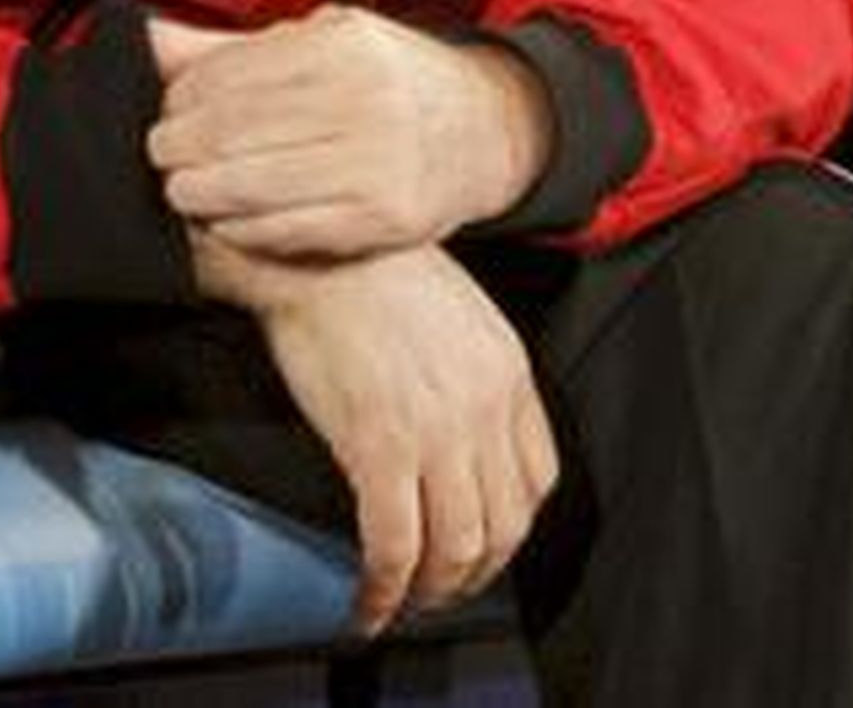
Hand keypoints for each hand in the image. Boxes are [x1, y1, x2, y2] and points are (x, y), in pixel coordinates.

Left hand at [148, 5, 553, 259]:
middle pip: (233, 130)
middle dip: (180, 147)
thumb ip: (236, 47)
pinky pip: (289, 230)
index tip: (167, 110)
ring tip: (185, 189)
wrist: (487, 127)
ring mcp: (377, 161)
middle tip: (163, 154)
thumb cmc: (392, 80)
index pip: (230, 74)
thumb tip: (151, 39)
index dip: (183, 98)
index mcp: (343, 44)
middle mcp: (362, 98)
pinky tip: (227, 220)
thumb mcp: (326, 40)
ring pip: (253, 184)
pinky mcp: (384, 219)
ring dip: (200, 192)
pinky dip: (244, 228)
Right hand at [196, 236, 558, 632]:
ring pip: (456, 548)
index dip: (510, 527)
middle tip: (441, 590)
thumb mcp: (455, 311)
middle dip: (474, 574)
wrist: (315, 248)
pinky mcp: (379, 445)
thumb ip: (471, 371)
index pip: (537, 480)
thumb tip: (457, 429)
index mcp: (506, 370)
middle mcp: (484, 407)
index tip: (482, 543)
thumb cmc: (371, 268)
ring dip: (432, 592)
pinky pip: (395, 545)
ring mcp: (435, 430)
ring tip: (403, 603)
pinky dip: (384, 590)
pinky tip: (367, 604)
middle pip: (503, 526)